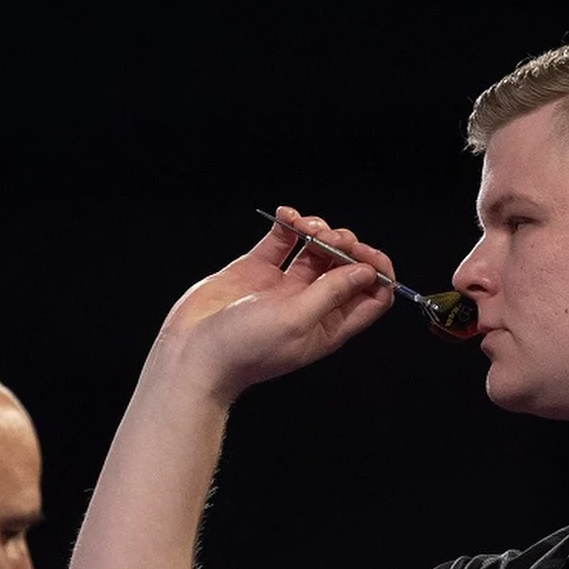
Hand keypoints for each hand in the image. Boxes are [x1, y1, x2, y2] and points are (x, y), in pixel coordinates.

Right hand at [153, 206, 395, 399]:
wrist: (193, 353)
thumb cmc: (244, 349)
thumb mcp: (297, 320)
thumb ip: (332, 292)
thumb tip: (366, 271)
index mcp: (328, 325)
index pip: (371, 296)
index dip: (375, 271)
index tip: (363, 254)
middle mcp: (310, 304)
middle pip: (346, 266)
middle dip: (345, 245)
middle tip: (330, 237)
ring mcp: (284, 286)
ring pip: (316, 249)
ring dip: (317, 230)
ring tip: (305, 225)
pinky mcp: (258, 270)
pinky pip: (282, 240)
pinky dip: (289, 223)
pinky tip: (286, 215)